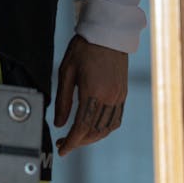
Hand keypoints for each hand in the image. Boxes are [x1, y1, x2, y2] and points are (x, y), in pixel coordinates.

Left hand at [53, 35, 127, 156]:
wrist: (108, 33)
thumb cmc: (84, 48)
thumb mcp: (66, 71)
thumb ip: (63, 100)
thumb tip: (59, 124)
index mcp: (94, 92)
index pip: (82, 127)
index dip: (71, 142)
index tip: (62, 149)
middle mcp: (110, 97)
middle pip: (95, 131)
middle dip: (79, 142)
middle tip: (65, 143)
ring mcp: (119, 97)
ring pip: (106, 129)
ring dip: (91, 138)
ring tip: (77, 137)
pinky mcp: (123, 94)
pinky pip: (116, 120)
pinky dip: (104, 129)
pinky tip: (93, 128)